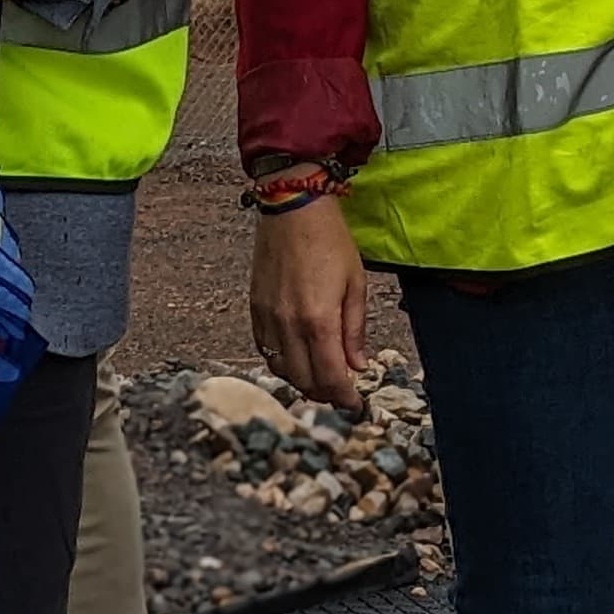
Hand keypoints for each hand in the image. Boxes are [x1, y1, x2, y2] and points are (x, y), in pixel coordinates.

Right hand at [249, 192, 373, 410]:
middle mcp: (289, 324)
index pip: (330, 376)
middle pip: (304, 380)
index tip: (355, 405)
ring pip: (281, 369)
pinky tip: (296, 358)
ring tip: (321, 377)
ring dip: (302, 381)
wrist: (292, 208)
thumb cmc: (329, 240)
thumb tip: (358, 365)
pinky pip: (265, 349)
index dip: (344, 398)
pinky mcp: (255, 308)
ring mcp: (268, 318)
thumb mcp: (355, 284)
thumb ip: (354, 330)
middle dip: (325, 394)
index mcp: (318, 320)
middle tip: (341, 393)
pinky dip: (282, 362)